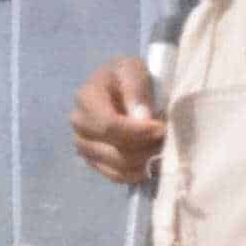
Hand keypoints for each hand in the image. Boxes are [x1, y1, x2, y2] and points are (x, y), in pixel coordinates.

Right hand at [70, 56, 164, 187]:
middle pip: (111, 150)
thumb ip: (136, 89)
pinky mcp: (93, 160)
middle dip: (143, 148)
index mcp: (86, 98)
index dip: (137, 132)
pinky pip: (114, 176)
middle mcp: (79, 124)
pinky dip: (135, 173)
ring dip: (143, 162)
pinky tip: (151, 163)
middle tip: (166, 139)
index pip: (108, 125)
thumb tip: (141, 118)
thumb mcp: (133, 69)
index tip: (161, 128)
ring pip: (115, 166)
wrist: (117, 84)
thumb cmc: (126, 75)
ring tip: (160, 149)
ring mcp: (83, 144)